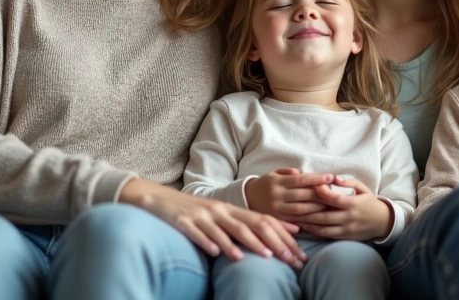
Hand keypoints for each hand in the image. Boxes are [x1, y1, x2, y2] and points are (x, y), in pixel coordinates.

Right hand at [120, 178, 306, 267]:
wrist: (159, 200)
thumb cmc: (194, 212)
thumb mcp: (220, 215)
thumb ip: (242, 224)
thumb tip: (270, 237)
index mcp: (232, 209)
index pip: (264, 220)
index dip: (283, 235)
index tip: (299, 251)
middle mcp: (221, 211)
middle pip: (253, 225)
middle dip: (274, 242)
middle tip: (290, 259)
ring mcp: (203, 216)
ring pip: (229, 229)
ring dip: (248, 243)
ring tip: (264, 256)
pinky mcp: (184, 222)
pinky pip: (198, 233)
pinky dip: (209, 242)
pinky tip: (216, 253)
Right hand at [244, 167, 332, 218]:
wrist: (247, 199)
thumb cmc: (267, 183)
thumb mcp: (274, 173)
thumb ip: (289, 172)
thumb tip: (303, 173)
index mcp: (278, 182)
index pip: (300, 180)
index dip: (317, 178)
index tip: (331, 177)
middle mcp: (278, 196)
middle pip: (303, 196)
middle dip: (322, 194)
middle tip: (336, 192)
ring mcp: (278, 210)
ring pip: (302, 210)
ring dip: (319, 207)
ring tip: (332, 204)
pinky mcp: (279, 220)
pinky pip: (297, 220)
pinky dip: (310, 219)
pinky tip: (321, 216)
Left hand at [295, 175, 392, 240]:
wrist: (382, 222)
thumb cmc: (369, 202)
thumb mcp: (363, 188)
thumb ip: (348, 182)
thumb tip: (333, 177)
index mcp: (353, 204)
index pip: (335, 199)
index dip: (323, 193)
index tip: (312, 186)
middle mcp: (349, 218)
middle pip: (325, 215)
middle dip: (309, 211)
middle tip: (294, 205)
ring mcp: (346, 229)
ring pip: (323, 228)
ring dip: (308, 223)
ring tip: (294, 217)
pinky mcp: (344, 237)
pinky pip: (326, 235)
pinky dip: (314, 231)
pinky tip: (304, 226)